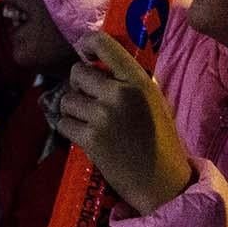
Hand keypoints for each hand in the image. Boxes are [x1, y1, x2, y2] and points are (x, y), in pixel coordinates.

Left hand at [54, 31, 195, 216]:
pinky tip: (85, 137)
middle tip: (90, 101)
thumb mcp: (153, 100)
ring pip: (66, 99)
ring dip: (73, 110)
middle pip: (76, 73)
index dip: (87, 44)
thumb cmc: (160, 141)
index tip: (84, 53)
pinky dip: (70, 130)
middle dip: (79, 86)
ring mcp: (103, 116)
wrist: (163, 183)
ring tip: (90, 122)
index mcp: (138, 80)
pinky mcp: (91, 139)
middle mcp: (119, 93)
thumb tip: (96, 60)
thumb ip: (128, 80)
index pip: (102, 43)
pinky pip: (64, 123)